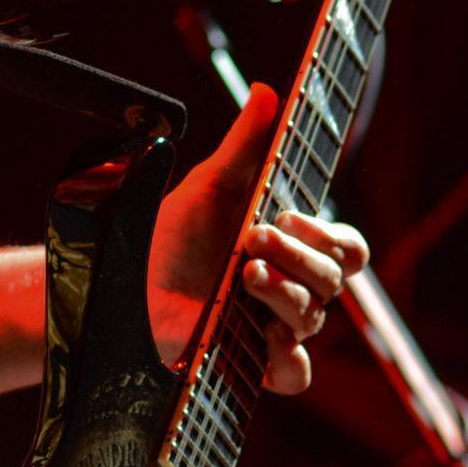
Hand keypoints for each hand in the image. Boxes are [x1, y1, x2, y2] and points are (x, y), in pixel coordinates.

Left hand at [148, 84, 367, 391]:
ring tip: (243, 277)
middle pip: (334, 279)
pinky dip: (287, 357)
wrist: (120, 285)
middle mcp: (288, 287)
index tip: (286, 215)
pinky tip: (264, 336)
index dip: (328, 233)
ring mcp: (272, 328)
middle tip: (252, 241)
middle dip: (298, 255)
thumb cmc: (167, 235)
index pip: (346, 247)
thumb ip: (245, 143)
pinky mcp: (251, 366)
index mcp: (289, 247)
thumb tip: (270, 90)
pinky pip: (296, 376)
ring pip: (315, 319)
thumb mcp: (208, 184)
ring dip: (284, 293)